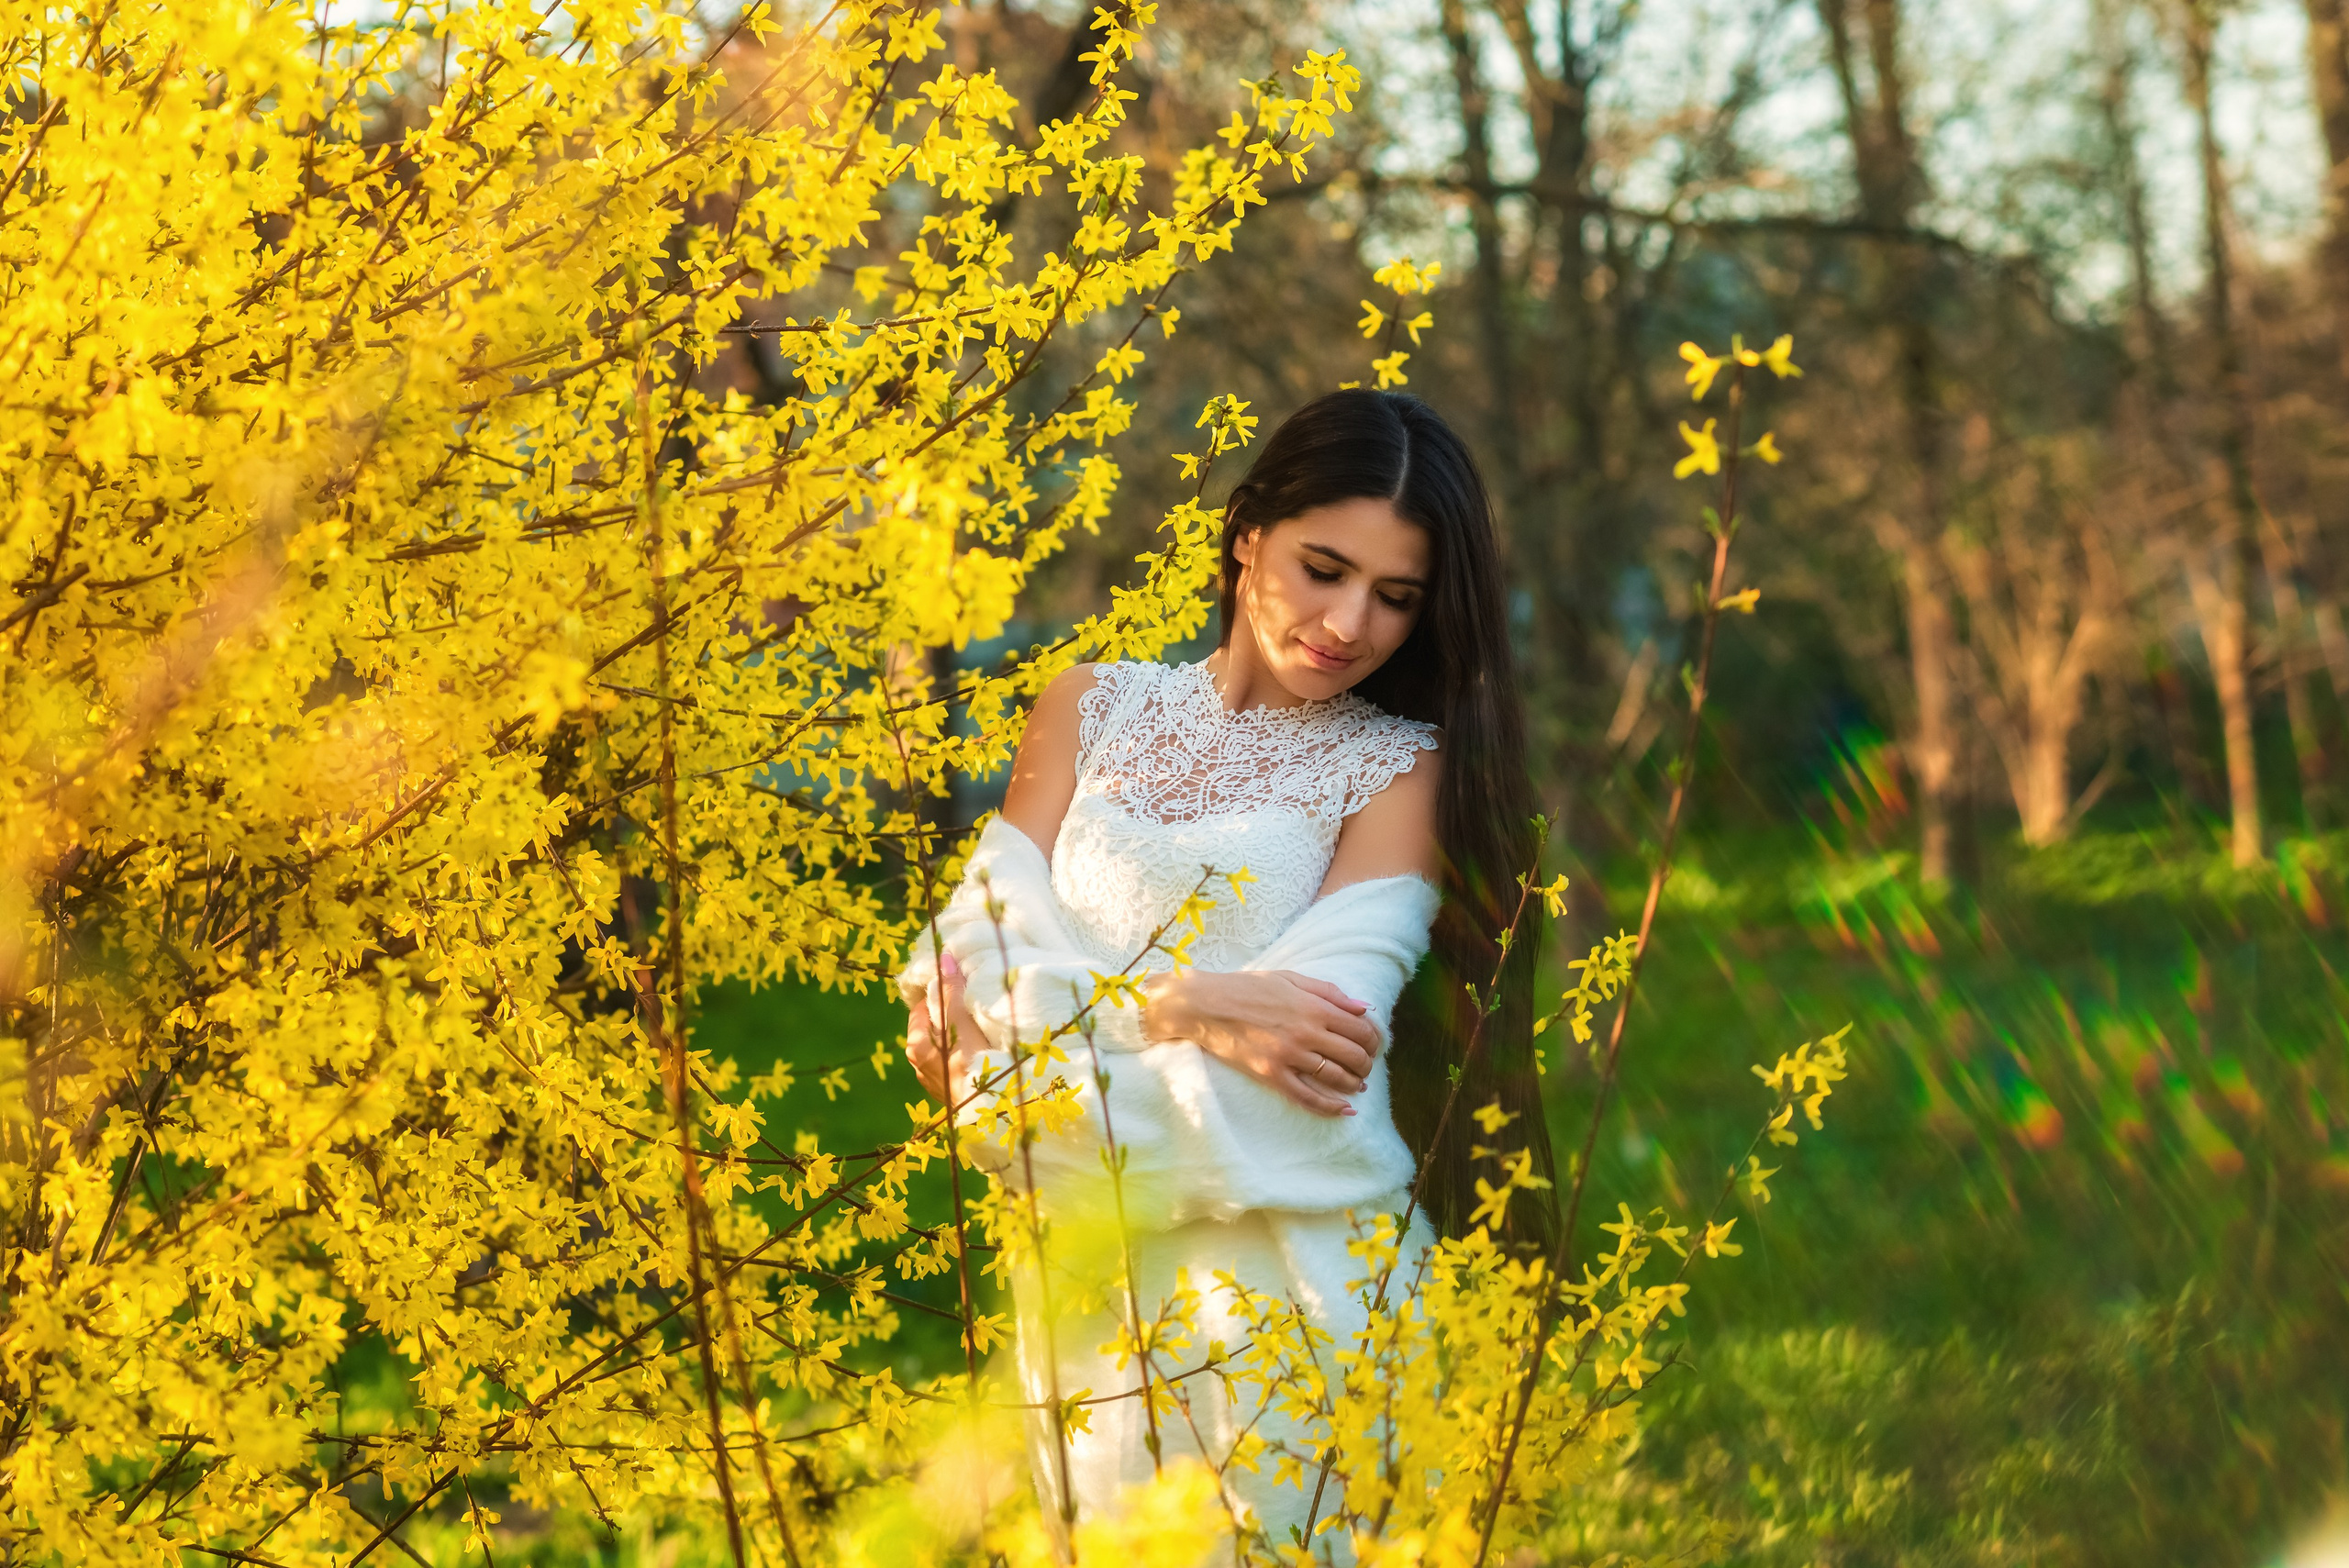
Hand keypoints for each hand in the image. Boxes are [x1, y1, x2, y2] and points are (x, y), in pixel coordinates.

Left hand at [903, 951, 989, 1103]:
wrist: (989, 1111)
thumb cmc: (972, 1062)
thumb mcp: (960, 1020)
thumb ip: (951, 991)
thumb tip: (943, 958)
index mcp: (916, 1045)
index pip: (922, 1007)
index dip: (940, 994)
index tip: (960, 989)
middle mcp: (920, 1065)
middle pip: (934, 1029)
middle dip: (951, 1016)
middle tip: (973, 1008)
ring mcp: (936, 1082)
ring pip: (946, 1049)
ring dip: (960, 1039)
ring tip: (981, 1032)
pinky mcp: (952, 1095)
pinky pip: (956, 1067)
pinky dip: (966, 1058)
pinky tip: (983, 1056)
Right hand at [1142, 969, 1376, 1117]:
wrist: (1206, 1005)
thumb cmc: (1248, 988)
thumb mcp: (1291, 979)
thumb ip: (1330, 993)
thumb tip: (1364, 1008)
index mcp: (1314, 1007)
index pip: (1361, 1029)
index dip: (1373, 1039)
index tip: (1373, 1044)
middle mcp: (1306, 1033)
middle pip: (1354, 1055)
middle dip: (1367, 1062)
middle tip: (1366, 1064)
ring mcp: (1289, 1056)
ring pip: (1336, 1077)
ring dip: (1354, 1083)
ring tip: (1357, 1083)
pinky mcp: (1271, 1075)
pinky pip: (1308, 1098)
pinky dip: (1330, 1107)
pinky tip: (1345, 1110)